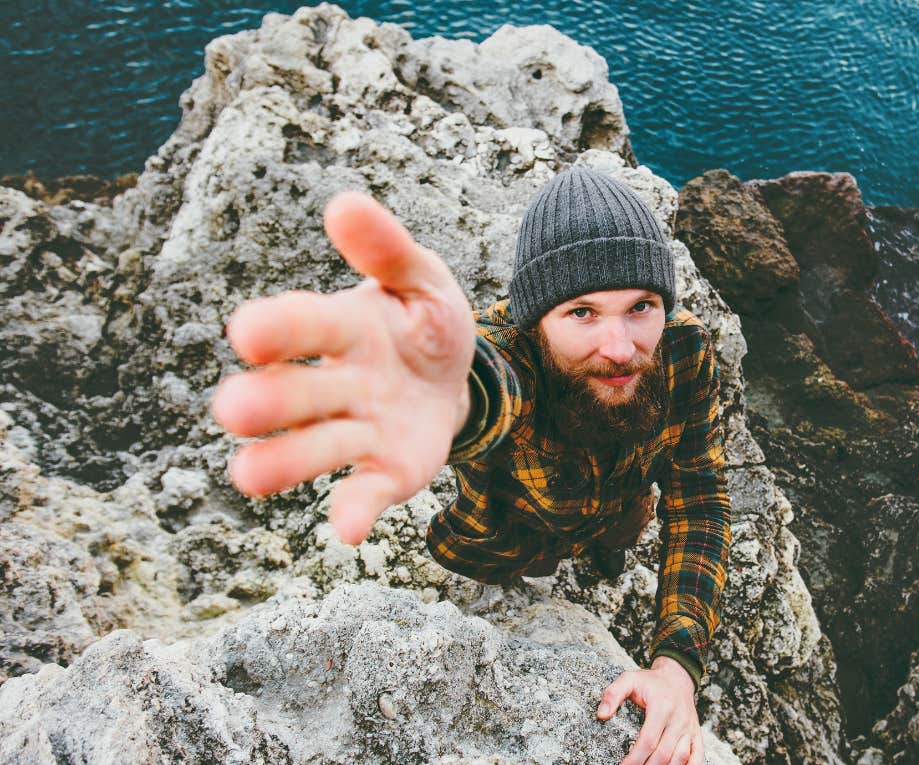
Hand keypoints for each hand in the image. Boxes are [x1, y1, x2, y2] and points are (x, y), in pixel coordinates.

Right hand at [211, 190, 476, 544]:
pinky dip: (355, 511)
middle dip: (268, 402)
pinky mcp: (386, 472)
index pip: (307, 325)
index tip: (249, 332)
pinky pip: (367, 493)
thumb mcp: (419, 278)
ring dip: (286, 463)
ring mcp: (359, 432)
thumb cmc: (422, 320)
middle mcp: (337, 384)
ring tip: (249, 475)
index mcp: (342, 328)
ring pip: (317, 450)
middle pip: (298, 395)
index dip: (281, 329)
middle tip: (234, 409)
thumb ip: (387, 250)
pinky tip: (347, 531)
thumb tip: (345, 203)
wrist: (458, 375)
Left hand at [597, 655, 702, 764]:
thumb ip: (613, 694)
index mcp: (662, 707)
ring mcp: (689, 729)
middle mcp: (678, 720)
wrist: (677, 678)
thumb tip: (602, 715)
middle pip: (663, 754)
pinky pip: (698, 756)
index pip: (648, 740)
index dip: (634, 759)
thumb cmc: (651, 682)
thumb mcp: (629, 679)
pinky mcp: (696, 735)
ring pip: (681, 758)